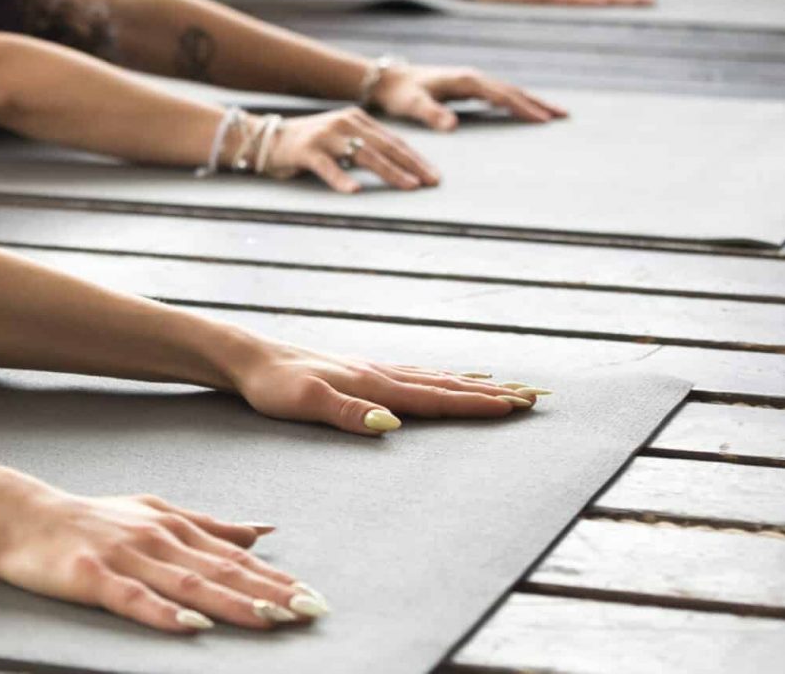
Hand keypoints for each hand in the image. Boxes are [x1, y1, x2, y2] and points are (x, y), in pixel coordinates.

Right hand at [0, 490, 325, 632]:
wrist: (21, 516)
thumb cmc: (91, 519)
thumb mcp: (155, 513)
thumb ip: (209, 525)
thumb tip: (263, 530)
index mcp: (174, 526)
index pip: (235, 556)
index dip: (275, 578)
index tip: (314, 597)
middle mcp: (157, 538)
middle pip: (221, 571)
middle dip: (269, 593)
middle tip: (310, 612)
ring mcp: (125, 557)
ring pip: (188, 584)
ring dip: (232, 603)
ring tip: (271, 620)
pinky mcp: (92, 576)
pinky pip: (133, 599)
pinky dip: (165, 612)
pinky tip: (192, 626)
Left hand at [230, 341, 547, 435]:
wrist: (248, 358)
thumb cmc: (272, 386)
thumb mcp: (304, 404)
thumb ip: (347, 414)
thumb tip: (393, 426)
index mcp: (374, 385)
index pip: (435, 398)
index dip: (478, 405)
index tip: (519, 406)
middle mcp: (380, 374)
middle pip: (446, 385)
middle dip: (491, 393)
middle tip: (536, 397)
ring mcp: (371, 370)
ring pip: (433, 378)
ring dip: (472, 384)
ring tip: (508, 386)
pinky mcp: (360, 372)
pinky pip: (414, 375)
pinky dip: (441, 378)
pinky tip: (445, 379)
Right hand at [266, 107, 439, 192]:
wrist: (266, 139)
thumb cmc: (309, 145)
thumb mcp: (341, 139)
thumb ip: (365, 146)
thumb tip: (399, 167)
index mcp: (357, 119)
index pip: (393, 140)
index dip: (415, 158)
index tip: (434, 175)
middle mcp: (344, 123)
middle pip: (385, 146)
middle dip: (411, 165)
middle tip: (431, 182)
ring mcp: (326, 136)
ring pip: (364, 155)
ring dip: (388, 172)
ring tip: (407, 186)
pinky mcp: (307, 151)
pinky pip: (327, 167)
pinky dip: (341, 179)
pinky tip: (354, 191)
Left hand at [371, 64, 567, 130]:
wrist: (389, 80)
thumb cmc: (400, 94)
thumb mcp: (413, 104)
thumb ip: (431, 113)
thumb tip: (452, 125)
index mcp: (465, 81)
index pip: (501, 95)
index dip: (523, 107)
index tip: (543, 120)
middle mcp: (473, 77)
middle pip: (513, 90)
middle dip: (538, 102)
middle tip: (564, 116)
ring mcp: (473, 80)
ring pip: (510, 90)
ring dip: (533, 101)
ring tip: (557, 113)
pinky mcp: (470, 86)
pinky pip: (501, 94)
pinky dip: (518, 101)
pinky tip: (529, 110)